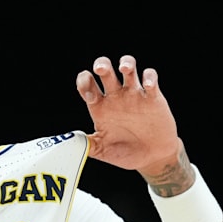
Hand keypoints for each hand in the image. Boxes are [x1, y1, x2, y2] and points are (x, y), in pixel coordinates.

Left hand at [76, 55, 181, 173]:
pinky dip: (150, 78)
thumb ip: (87, 145)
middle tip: (100, 69)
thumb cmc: (126, 153)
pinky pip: (151, 79)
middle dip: (102, 65)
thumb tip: (69, 143)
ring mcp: (134, 95)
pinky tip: (147, 86)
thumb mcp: (103, 151)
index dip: (84, 83)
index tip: (89, 96)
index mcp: (101, 107)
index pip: (87, 85)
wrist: (152, 158)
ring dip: (127, 63)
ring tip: (124, 68)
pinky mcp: (153, 98)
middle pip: (105, 71)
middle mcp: (115, 97)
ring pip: (129, 68)